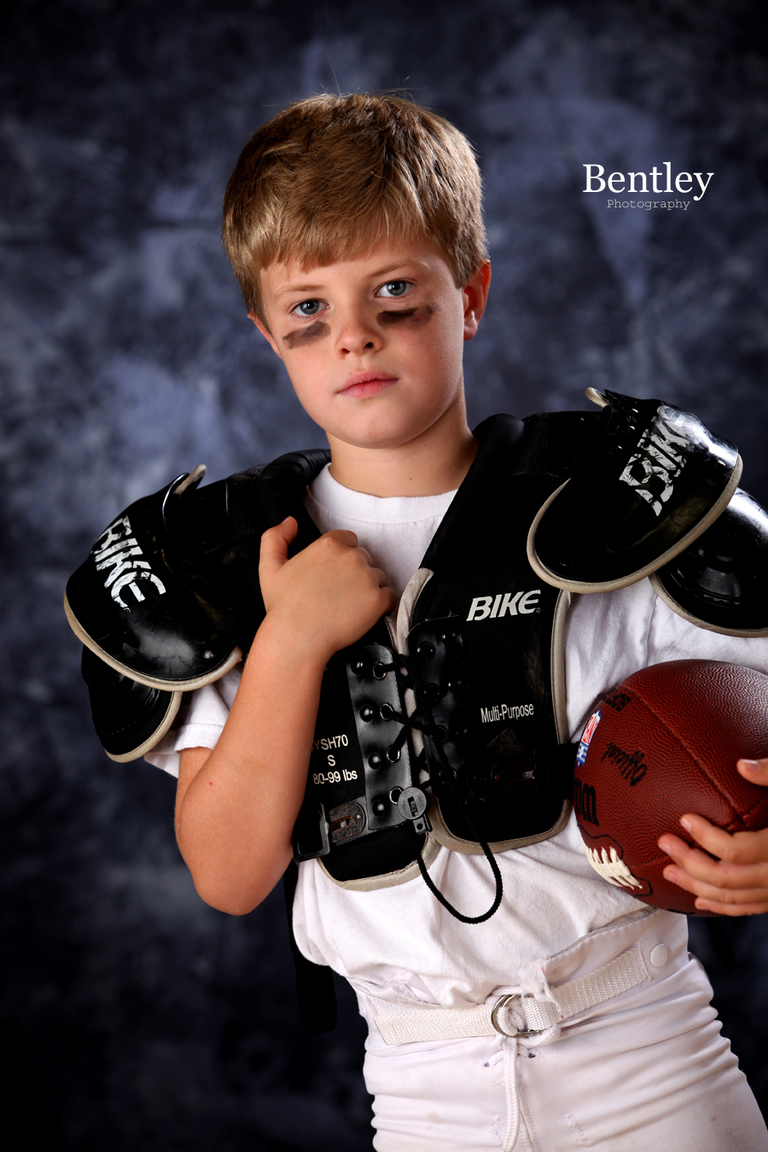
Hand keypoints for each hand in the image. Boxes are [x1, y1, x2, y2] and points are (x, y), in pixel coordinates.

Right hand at [259, 517, 396, 659]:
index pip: (349, 539)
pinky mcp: (378, 599)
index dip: (342, 556)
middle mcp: (350, 557)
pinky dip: (382, 605)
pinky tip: (365, 613)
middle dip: (355, 572)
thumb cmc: (284, 607)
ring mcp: (367, 577)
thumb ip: (275, 538)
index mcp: (328, 545)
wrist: (297, 638)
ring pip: (378, 576)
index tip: (335, 572)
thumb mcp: (270, 567)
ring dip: (368, 588)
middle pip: (364, 558)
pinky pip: (390, 596)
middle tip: (339, 592)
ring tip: (349, 604)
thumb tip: (290, 522)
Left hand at [658, 758, 767, 915]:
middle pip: (728, 877)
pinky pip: (748, 908)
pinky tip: (700, 899)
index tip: (685, 819)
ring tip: (669, 870)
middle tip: (666, 842)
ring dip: (697, 887)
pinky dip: (722, 906)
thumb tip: (742, 765)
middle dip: (691, 862)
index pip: (737, 851)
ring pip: (734, 898)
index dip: (707, 837)